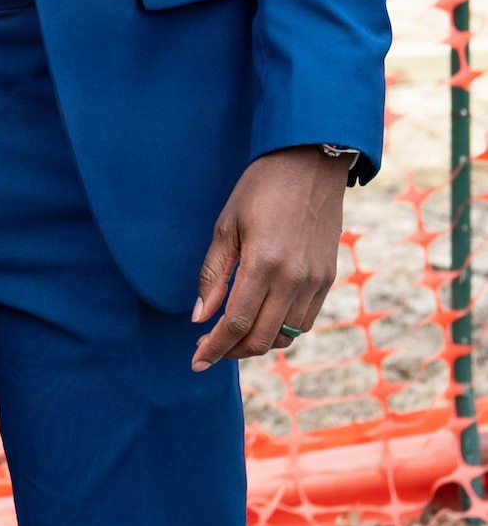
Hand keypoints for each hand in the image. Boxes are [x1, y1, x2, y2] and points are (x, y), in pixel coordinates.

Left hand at [190, 146, 348, 371]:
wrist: (310, 164)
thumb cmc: (260, 188)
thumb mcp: (227, 225)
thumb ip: (214, 274)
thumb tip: (200, 317)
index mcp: (264, 264)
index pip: (235, 323)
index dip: (214, 348)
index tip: (196, 361)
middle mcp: (294, 279)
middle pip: (262, 338)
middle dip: (232, 351)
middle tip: (209, 347)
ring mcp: (316, 282)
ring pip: (286, 336)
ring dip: (258, 342)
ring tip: (233, 335)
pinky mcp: (328, 279)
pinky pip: (305, 321)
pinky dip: (283, 330)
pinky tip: (263, 318)